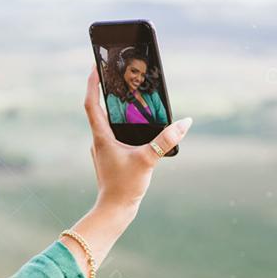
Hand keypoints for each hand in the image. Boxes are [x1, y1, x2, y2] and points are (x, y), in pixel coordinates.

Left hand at [83, 66, 190, 214]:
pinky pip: (114, 134)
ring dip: (116, 108)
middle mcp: (99, 140)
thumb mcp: (148, 160)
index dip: (92, 83)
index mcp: (102, 136)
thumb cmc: (124, 186)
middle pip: (99, 109)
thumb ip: (166, 140)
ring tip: (129, 95)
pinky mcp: (110, 157)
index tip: (95, 66)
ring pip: (107, 122)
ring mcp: (104, 149)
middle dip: (107, 91)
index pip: (91, 103)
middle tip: (116, 75)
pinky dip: (123, 125)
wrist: (114, 211)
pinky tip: (137, 126)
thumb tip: (185, 123)